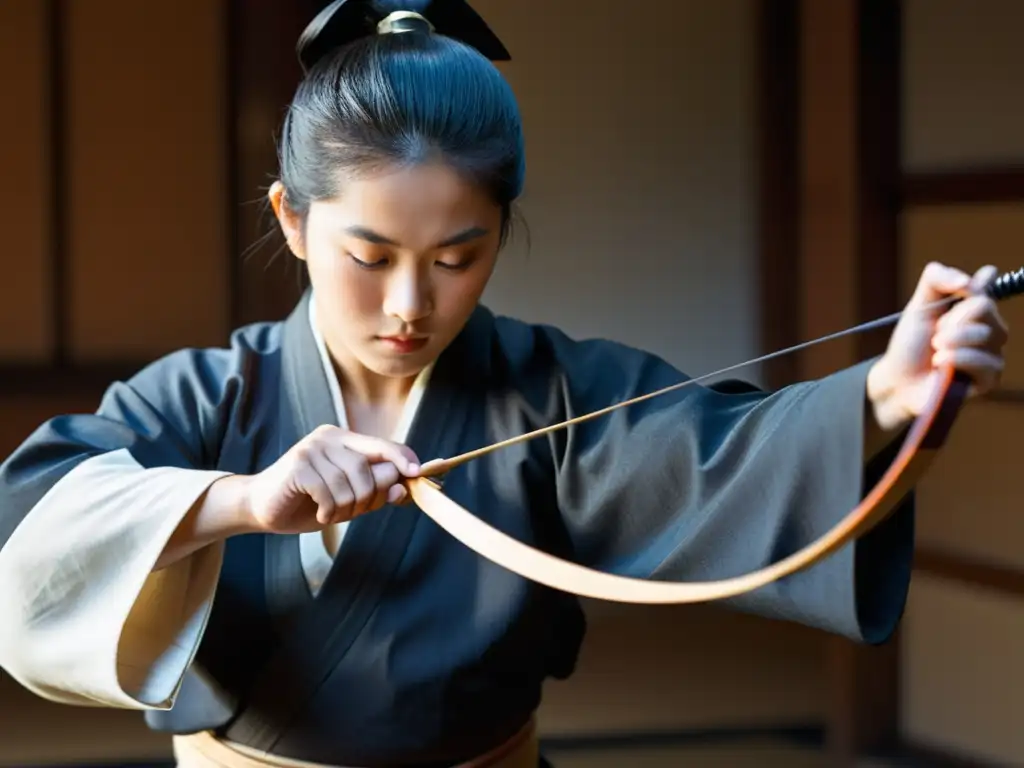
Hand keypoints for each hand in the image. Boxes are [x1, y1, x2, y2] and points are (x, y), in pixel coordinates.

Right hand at [240, 425, 420, 533]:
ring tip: (330, 512)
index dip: (402, 458)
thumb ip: (374, 492)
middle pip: (369, 468)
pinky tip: (319, 512)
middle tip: (350, 512)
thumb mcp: (348, 499)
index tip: (416, 473)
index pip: (383, 445)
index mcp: (345, 440)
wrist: (261, 508)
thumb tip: (402, 487)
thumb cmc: (308, 502)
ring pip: (350, 483)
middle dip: (367, 498)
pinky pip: (329, 491)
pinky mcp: (297, 464)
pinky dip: (328, 509)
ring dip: (345, 508)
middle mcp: (329, 437)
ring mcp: (312, 448)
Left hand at [867, 262, 1008, 430]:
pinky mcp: (990, 379)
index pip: (987, 285)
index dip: (967, 288)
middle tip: (935, 334)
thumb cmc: (911, 345)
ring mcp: (992, 353)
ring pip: (987, 333)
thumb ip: (937, 279)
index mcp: (975, 310)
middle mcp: (990, 329)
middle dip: (951, 318)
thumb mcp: (918, 306)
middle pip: (984, 306)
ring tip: (935, 351)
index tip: (952, 295)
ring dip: (953, 340)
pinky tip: (941, 364)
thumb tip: (975, 276)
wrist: (897, 381)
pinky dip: (959, 360)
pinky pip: (987, 362)